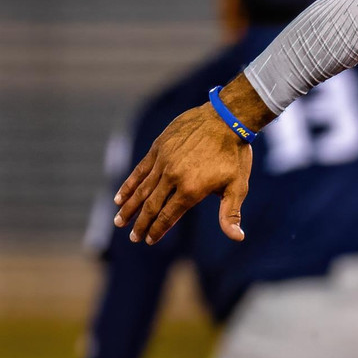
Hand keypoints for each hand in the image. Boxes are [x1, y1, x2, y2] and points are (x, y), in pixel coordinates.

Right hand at [113, 80, 265, 243]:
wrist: (226, 117)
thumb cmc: (235, 154)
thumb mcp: (238, 186)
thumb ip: (230, 214)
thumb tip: (237, 238)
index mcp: (191, 190)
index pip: (169, 216)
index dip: (158, 230)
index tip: (149, 240)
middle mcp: (173, 177)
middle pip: (152, 205)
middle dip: (141, 223)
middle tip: (133, 238)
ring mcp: (164, 161)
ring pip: (142, 189)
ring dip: (129, 207)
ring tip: (119, 221)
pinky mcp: (159, 147)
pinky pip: (140, 169)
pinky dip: (129, 184)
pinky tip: (120, 197)